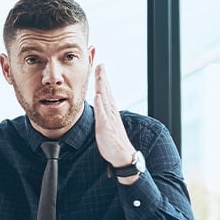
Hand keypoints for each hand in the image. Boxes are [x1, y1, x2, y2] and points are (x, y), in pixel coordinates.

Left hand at [92, 65, 136, 180]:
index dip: (102, 78)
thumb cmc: (112, 141)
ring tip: (99, 73)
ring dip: (102, 86)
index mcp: (110, 111)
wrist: (121, 156)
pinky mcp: (106, 127)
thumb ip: (103, 113)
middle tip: (100, 64)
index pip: (106, 91)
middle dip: (102, 77)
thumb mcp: (106, 124)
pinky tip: (98, 95)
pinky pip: (103, 114)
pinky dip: (101, 104)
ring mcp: (109, 119)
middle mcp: (111, 112)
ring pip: (105, 99)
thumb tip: (98, 103)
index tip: (99, 66)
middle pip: (106, 91)